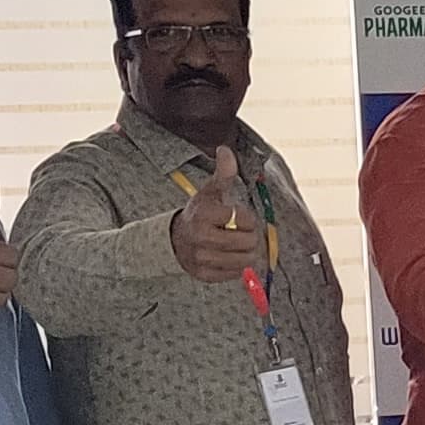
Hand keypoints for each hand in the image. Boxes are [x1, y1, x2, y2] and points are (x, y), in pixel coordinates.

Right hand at [169, 146, 261, 285]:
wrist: (175, 239)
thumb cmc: (200, 213)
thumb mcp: (211, 192)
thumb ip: (223, 173)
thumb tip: (225, 150)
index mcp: (203, 214)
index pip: (244, 219)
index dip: (245, 217)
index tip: (235, 216)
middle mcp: (200, 238)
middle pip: (248, 242)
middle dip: (249, 236)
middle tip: (238, 232)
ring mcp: (201, 258)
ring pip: (245, 260)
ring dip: (246, 252)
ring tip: (235, 244)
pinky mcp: (204, 275)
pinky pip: (235, 274)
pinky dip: (236, 266)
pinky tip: (226, 256)